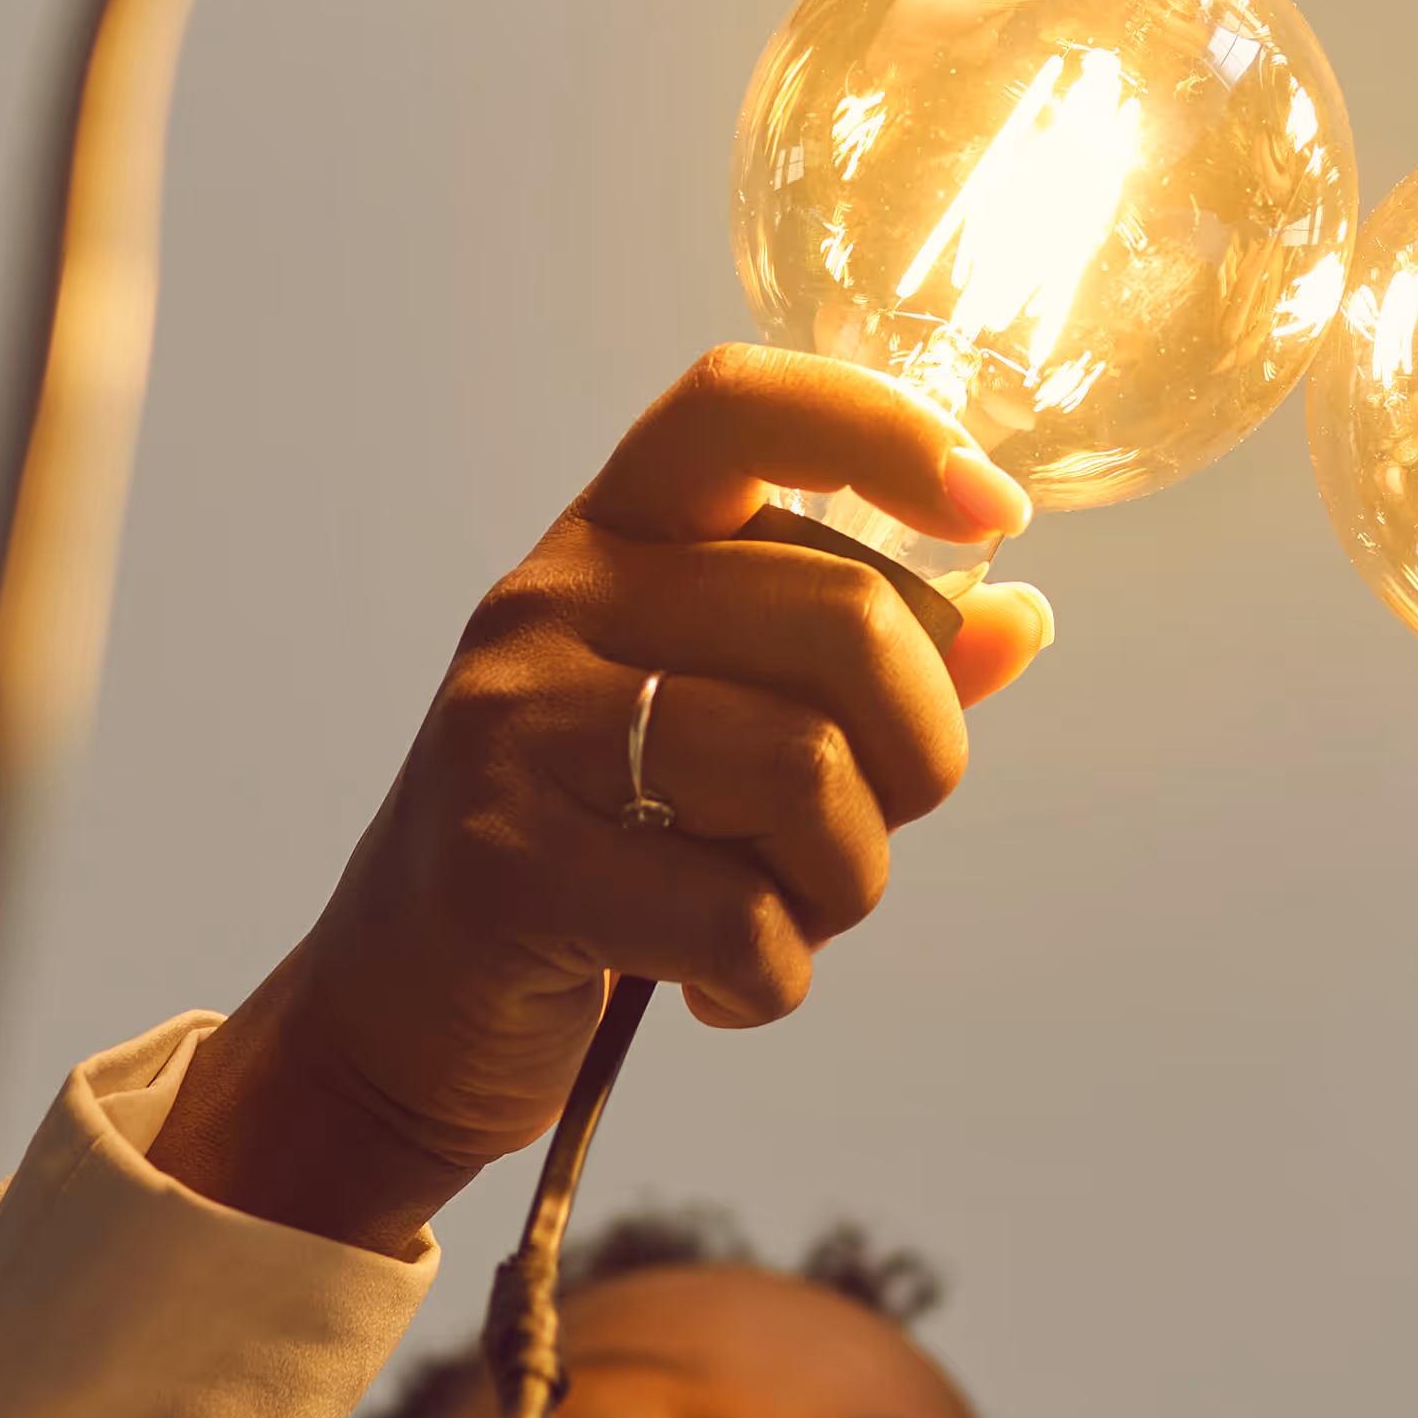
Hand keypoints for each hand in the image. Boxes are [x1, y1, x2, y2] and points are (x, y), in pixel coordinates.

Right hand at [144, 349, 1053, 1254]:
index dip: (885, 430)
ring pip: (809, 772)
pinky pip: (739, 919)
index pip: (738, 407)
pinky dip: (771, 980)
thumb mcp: (713, 728)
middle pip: (845, 619)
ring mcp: (518, 726)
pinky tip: (720, 987)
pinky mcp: (507, 864)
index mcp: (608, 538)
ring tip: (788, 917)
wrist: (398, 1010)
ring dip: (847, 883)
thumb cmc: (590, 854)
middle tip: (875, 828)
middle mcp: (552, 603)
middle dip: (920, 755)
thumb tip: (1019, 618)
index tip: (996, 507)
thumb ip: (859, 671)